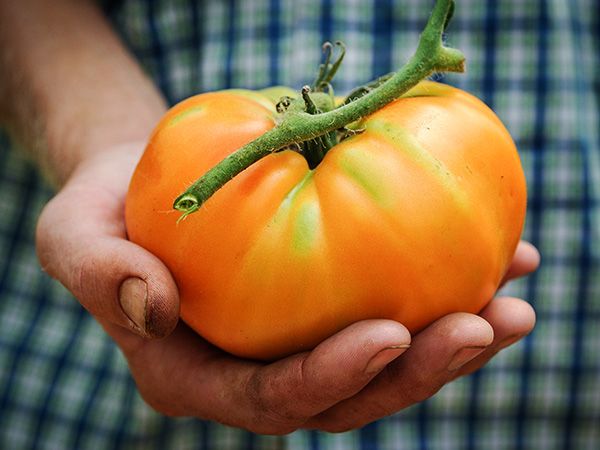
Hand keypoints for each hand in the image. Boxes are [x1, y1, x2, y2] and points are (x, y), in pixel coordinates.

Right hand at [36, 148, 538, 433]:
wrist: (144, 183)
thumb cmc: (108, 209)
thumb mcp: (75, 232)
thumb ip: (100, 272)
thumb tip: (156, 306)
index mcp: (195, 374)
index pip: (269, 400)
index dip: (330, 378)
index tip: (391, 333)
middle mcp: (254, 371)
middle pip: (348, 397)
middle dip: (421, 371)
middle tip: (488, 323)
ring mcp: (295, 341)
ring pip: (386, 363)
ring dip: (455, 339)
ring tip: (516, 301)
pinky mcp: (324, 302)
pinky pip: (393, 306)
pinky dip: (448, 289)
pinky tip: (499, 261)